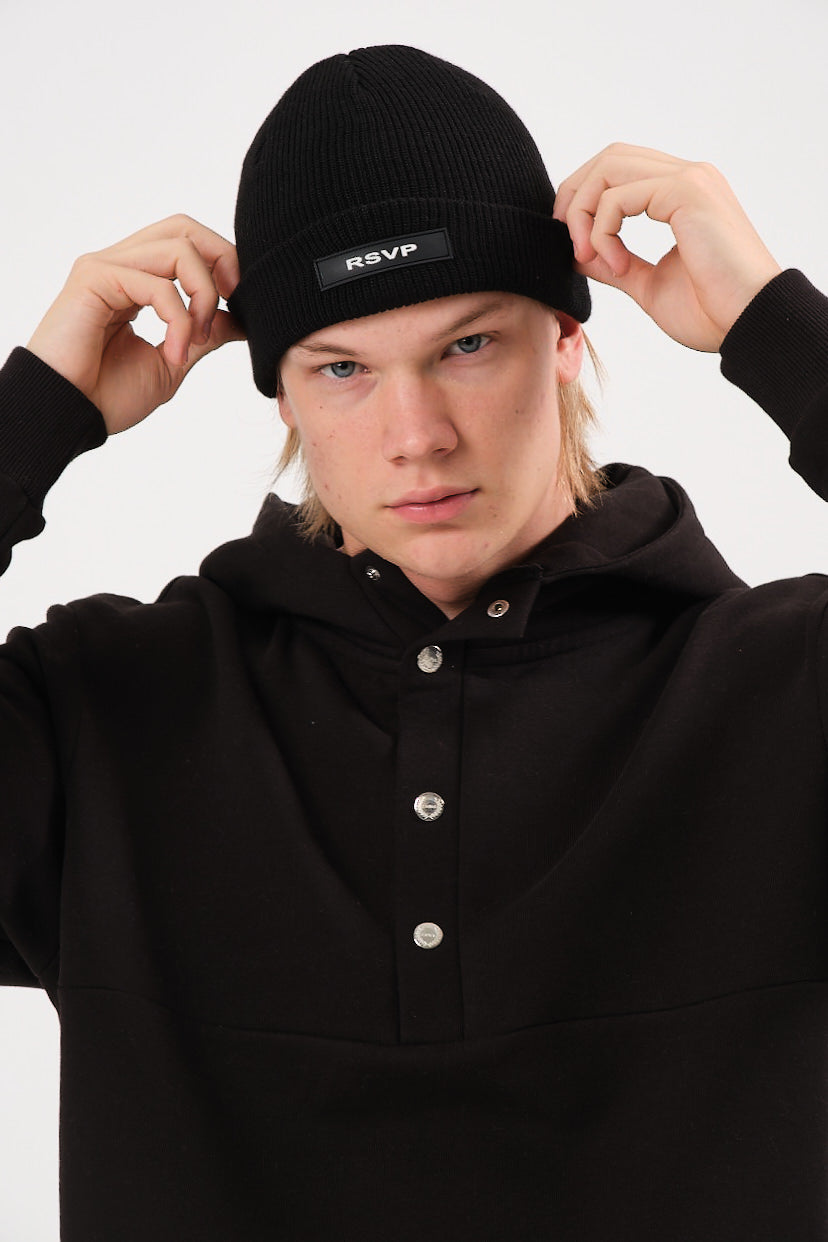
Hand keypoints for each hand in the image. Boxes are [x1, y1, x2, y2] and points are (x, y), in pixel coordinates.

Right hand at [26, 216, 245, 433]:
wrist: (70, 415)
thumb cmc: (108, 396)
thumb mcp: (173, 362)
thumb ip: (204, 334)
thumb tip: (240, 319)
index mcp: (136, 280)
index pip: (187, 243)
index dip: (222, 263)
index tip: (240, 304)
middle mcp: (120, 265)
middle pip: (184, 228)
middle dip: (222, 259)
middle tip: (234, 302)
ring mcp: (105, 267)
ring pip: (179, 249)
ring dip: (204, 296)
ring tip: (197, 341)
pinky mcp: (94, 277)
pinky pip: (158, 284)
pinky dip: (180, 320)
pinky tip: (175, 354)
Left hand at [553, 144, 782, 350]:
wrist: (748, 324)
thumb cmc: (710, 311)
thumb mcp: (647, 284)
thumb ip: (613, 262)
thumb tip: (577, 253)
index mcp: (681, 194)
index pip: (618, 169)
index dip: (584, 199)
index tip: (575, 245)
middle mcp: (687, 177)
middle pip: (608, 158)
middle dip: (575, 198)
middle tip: (570, 245)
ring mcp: (689, 180)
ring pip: (609, 168)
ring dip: (584, 214)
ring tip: (588, 257)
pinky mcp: (687, 192)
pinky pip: (619, 196)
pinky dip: (603, 231)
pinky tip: (619, 266)